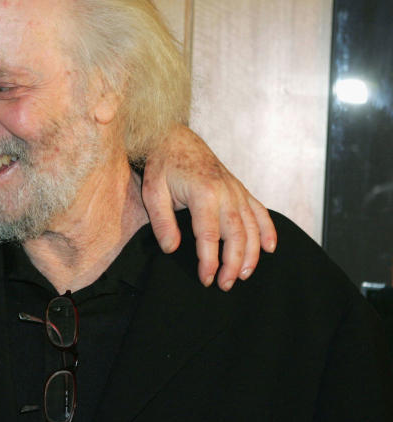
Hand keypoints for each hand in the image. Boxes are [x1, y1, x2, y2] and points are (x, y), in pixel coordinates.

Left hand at [141, 126, 276, 290]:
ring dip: (251, 253)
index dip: (210, 261)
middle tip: (226, 285)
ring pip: (251, 227)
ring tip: (245, 275)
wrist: (175, 137)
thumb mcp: (153, 191)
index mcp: (203, 193)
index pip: (208, 236)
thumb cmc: (162, 164)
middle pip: (236, 235)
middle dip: (234, 263)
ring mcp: (236, 190)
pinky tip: (270, 248)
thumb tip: (171, 248)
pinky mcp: (240, 189)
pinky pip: (259, 211)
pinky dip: (267, 230)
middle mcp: (226, 192)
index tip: (206, 279)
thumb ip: (162, 221)